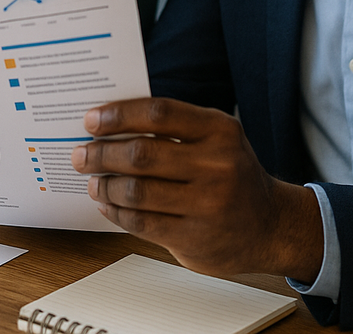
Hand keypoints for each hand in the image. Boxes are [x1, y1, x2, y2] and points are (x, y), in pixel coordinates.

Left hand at [71, 97, 322, 282]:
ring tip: (93, 181)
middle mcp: (217, 166)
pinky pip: (141, 223)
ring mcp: (208, 206)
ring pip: (136, 191)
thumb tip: (110, 121)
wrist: (272, 226)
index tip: (91, 120)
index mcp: (219, 131)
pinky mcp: (195, 239)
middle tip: (81, 154)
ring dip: (104, 185)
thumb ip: (173, 126)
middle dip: (101, 153)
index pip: (158, 113)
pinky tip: (107, 205)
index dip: (118, 115)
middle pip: (141, 154)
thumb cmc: (231, 172)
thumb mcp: (216, 137)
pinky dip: (116, 213)